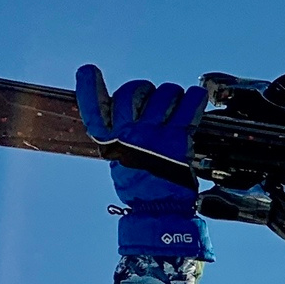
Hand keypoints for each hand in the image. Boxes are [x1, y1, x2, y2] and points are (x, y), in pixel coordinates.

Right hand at [76, 66, 207, 256]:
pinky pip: (189, 107)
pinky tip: (196, 97)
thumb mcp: (119, 161)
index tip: (89, 71)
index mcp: (111, 142)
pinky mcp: (179, 140)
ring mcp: (155, 135)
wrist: (161, 212)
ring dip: (172, 95)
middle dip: (144, 91)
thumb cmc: (142, 188)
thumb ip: (119, 137)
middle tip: (153, 101)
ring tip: (175, 106)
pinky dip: (195, 98)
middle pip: (134, 92)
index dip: (89, 88)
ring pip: (164, 94)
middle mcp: (130, 135)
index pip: (94, 109)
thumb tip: (125, 111)